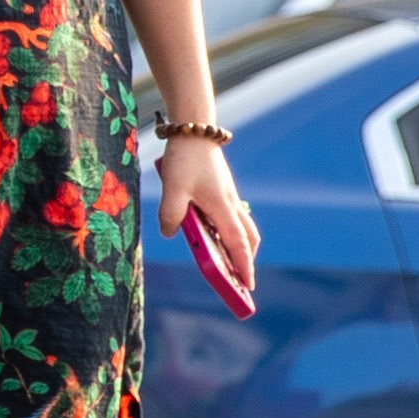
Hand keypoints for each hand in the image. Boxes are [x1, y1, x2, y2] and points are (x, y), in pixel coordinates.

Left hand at [157, 133, 254, 302]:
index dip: (244, 267)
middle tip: (241, 280)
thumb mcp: (173, 188)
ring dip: (239, 246)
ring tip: (228, 262)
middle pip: (247, 238)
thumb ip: (171, 213)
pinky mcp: (221, 190)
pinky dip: (229, 231)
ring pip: (242, 226)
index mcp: (223, 208)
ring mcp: (228, 196)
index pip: (238, 244)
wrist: (194, 130)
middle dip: (246, 260)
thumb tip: (171, 234)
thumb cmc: (185, 159)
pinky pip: (231, 217)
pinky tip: (213, 235)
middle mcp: (230, 204)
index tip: (248, 287)